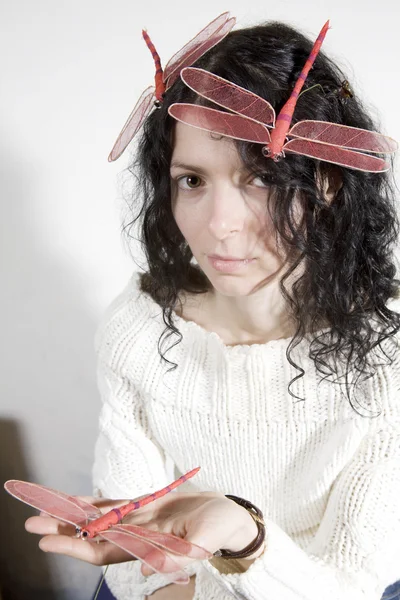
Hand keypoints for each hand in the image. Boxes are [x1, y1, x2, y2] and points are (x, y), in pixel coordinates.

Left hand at [25, 490, 260, 575]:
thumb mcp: (202, 542)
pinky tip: (76, 500)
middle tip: (32, 522)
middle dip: (63, 529)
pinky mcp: (145, 507)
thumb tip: (144, 568)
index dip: (73, 546)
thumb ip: (178, 555)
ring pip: (98, 518)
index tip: (47, 540)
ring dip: (72, 514)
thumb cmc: (219, 530)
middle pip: (92, 534)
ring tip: (45, 508)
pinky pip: (113, 506)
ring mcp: (138, 521)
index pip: (102, 550)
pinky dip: (93, 503)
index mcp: (146, 547)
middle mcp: (136, 536)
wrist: (228, 516)